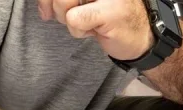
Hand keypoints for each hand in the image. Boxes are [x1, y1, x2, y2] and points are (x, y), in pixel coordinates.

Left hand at [37, 0, 155, 61]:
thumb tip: (42, 5)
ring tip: (87, 20)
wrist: (140, 33)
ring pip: (62, 2)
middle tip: (69, 15)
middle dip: (54, 6)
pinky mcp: (109, 10)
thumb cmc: (107, 14)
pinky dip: (79, 30)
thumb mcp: (79, 1)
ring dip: (68, 19)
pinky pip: (74, 20)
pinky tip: (95, 29)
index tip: (47, 8)